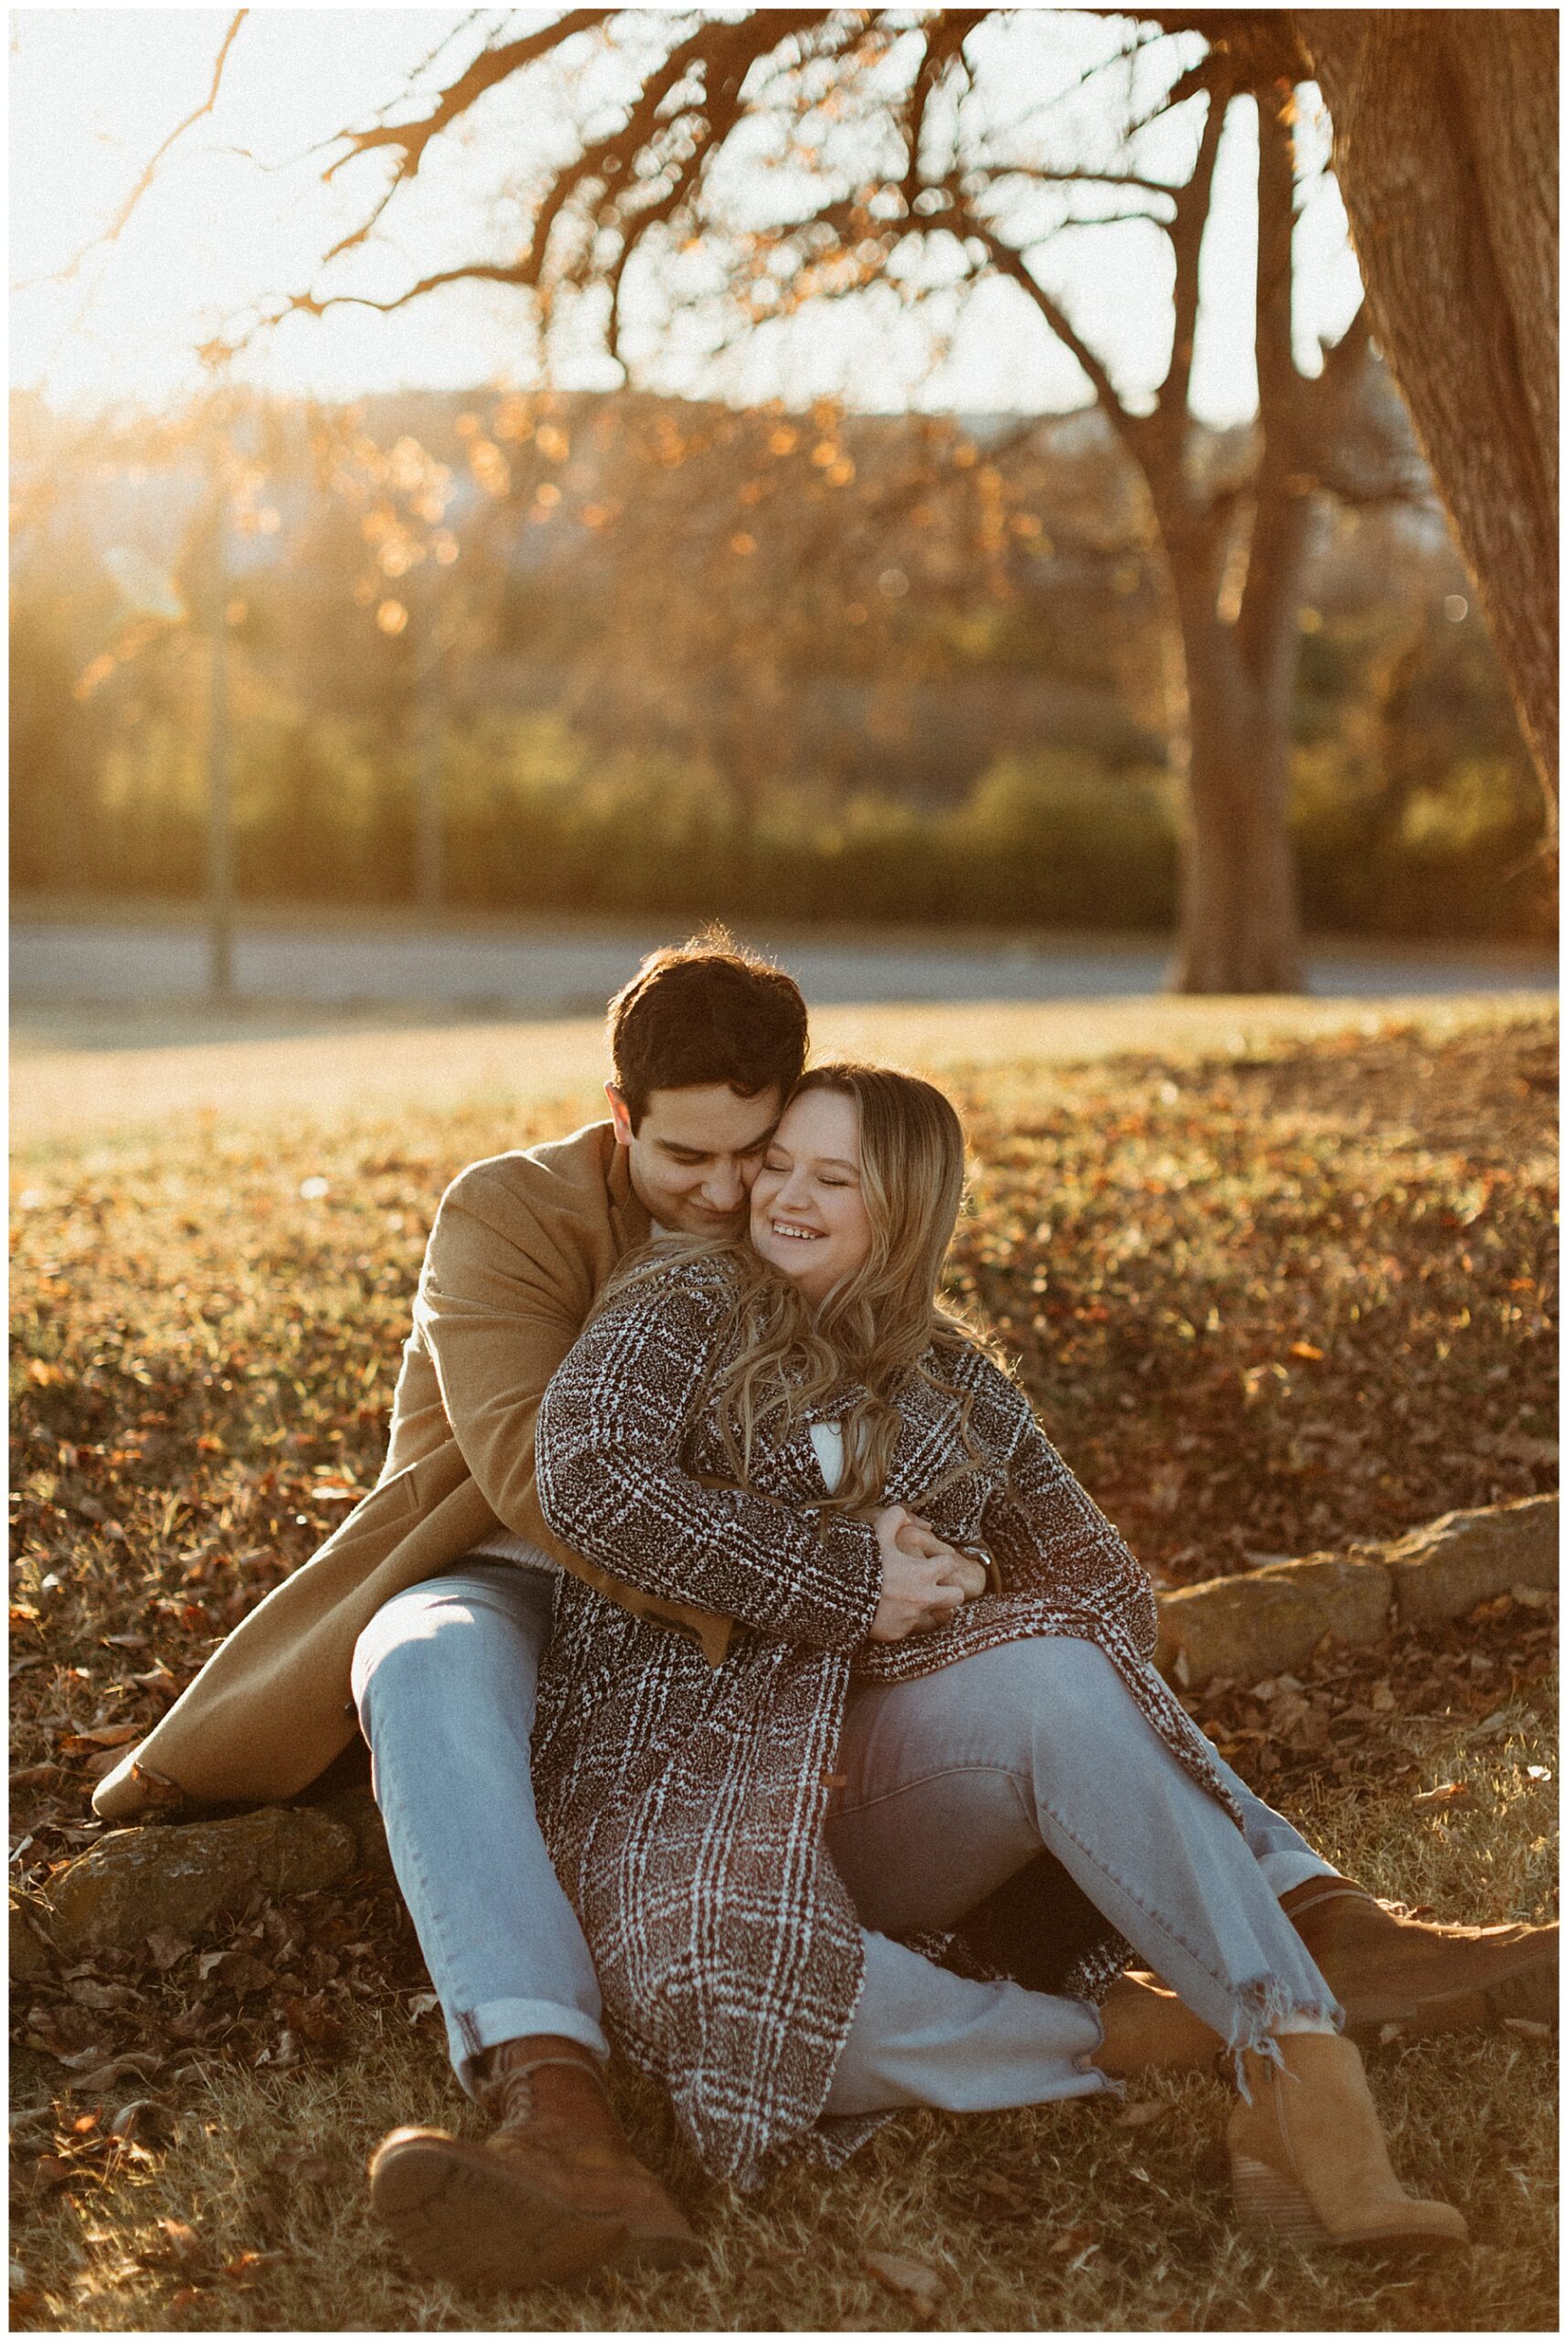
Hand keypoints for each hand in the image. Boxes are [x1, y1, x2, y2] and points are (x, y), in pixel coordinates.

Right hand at [867, 1505, 969, 1641]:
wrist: (838, 1594)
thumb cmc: (861, 1562)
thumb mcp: (877, 1533)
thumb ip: (895, 1518)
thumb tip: (906, 1517)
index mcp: (923, 1572)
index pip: (950, 1565)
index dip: (943, 1561)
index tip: (935, 1562)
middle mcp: (923, 1597)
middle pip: (956, 1597)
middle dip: (950, 1591)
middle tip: (937, 1586)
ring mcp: (911, 1618)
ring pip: (935, 1616)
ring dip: (927, 1608)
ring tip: (912, 1600)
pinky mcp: (898, 1633)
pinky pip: (908, 1628)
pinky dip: (901, 1620)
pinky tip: (889, 1611)